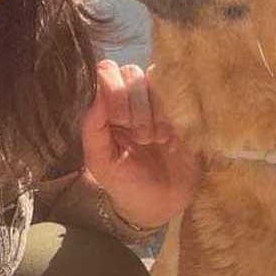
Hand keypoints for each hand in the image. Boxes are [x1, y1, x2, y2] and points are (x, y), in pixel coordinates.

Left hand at [82, 60, 199, 227]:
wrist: (160, 205)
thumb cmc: (124, 181)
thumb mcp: (100, 162)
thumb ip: (92, 128)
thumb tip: (95, 95)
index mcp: (106, 103)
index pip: (106, 70)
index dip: (114, 91)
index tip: (119, 121)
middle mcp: (132, 95)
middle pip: (132, 73)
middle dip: (135, 105)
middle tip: (141, 137)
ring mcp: (159, 100)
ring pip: (156, 82)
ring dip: (156, 113)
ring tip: (157, 141)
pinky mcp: (184, 109)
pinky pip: (180, 94)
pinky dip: (175, 116)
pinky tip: (174, 139)